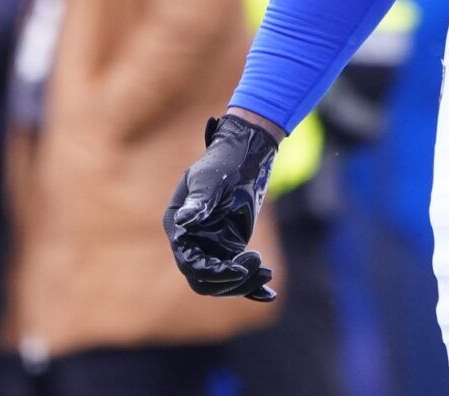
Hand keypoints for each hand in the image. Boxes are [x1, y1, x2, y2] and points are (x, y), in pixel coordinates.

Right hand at [163, 114, 279, 300]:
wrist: (244, 154)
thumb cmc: (222, 162)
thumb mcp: (210, 180)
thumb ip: (199, 202)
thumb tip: (183, 221)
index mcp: (179, 228)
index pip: (190, 264)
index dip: (212, 272)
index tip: (240, 268)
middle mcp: (192, 242)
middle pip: (205, 280)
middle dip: (231, 281)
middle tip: (260, 267)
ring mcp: (211, 246)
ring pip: (222, 281)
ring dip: (245, 283)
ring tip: (267, 272)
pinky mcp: (230, 247)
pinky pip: (237, 273)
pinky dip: (252, 287)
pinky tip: (269, 295)